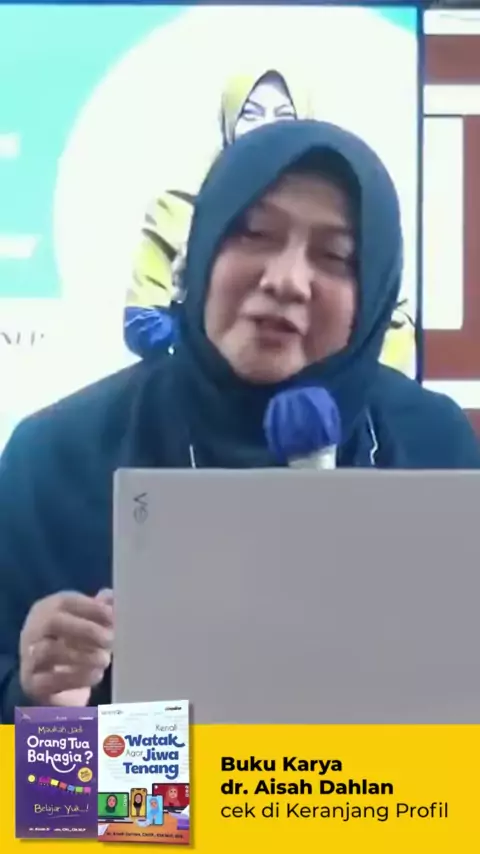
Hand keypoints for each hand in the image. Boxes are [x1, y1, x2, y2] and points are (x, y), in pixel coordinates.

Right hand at [19, 590, 113, 706]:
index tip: (113, 617)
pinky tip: (96, 675)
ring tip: (105, 659)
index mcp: (47, 610)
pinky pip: (50, 680)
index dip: (91, 607)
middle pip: (53, 622)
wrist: (53, 683)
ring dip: (82, 655)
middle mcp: (33, 630)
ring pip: (48, 651)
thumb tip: (113, 598)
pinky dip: (77, 678)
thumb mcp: (86, 623)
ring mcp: (29, 658)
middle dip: (86, 629)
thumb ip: (100, 610)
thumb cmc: (74, 644)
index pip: (65, 602)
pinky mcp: (32, 684)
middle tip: (110, 639)